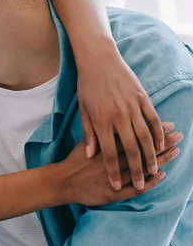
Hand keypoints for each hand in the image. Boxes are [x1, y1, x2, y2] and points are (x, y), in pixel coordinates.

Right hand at [58, 122, 181, 205]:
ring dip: (160, 160)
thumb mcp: (83, 142)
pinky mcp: (114, 193)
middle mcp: (112, 162)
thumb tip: (108, 122)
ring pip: (142, 168)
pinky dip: (150, 182)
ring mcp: (115, 178)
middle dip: (162, 143)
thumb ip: (96, 133)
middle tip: (179, 135)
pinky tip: (162, 175)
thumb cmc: (73, 161)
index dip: (151, 130)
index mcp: (105, 147)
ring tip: (176, 151)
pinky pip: (136, 189)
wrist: (63, 182)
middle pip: (142, 150)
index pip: (134, 136)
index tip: (166, 124)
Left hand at [76, 39, 163, 191]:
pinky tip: (161, 145)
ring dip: (151, 155)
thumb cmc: (87, 85)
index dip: (112, 171)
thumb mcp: (83, 109)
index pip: (108, 153)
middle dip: (135, 170)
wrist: (98, 60)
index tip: (115, 186)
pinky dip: (159, 133)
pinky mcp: (142, 98)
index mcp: (101, 121)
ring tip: (154, 170)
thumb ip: (88, 133)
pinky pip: (153, 119)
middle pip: (129, 149)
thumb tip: (91, 154)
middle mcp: (118, 116)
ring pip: (145, 137)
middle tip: (140, 184)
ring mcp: (132, 107)